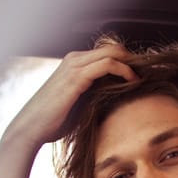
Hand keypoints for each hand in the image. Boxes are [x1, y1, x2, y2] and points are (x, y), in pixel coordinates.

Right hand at [8, 42, 136, 147]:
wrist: (30, 129)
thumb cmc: (51, 122)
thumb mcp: (77, 106)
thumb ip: (93, 97)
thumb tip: (115, 101)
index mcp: (73, 64)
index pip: (107, 54)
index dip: (127, 63)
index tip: (141, 77)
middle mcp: (74, 60)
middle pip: (113, 48)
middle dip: (133, 60)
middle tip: (148, 75)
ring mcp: (74, 66)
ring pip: (113, 52)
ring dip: (132, 64)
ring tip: (143, 78)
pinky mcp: (76, 76)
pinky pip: (107, 64)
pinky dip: (124, 70)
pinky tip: (133, 82)